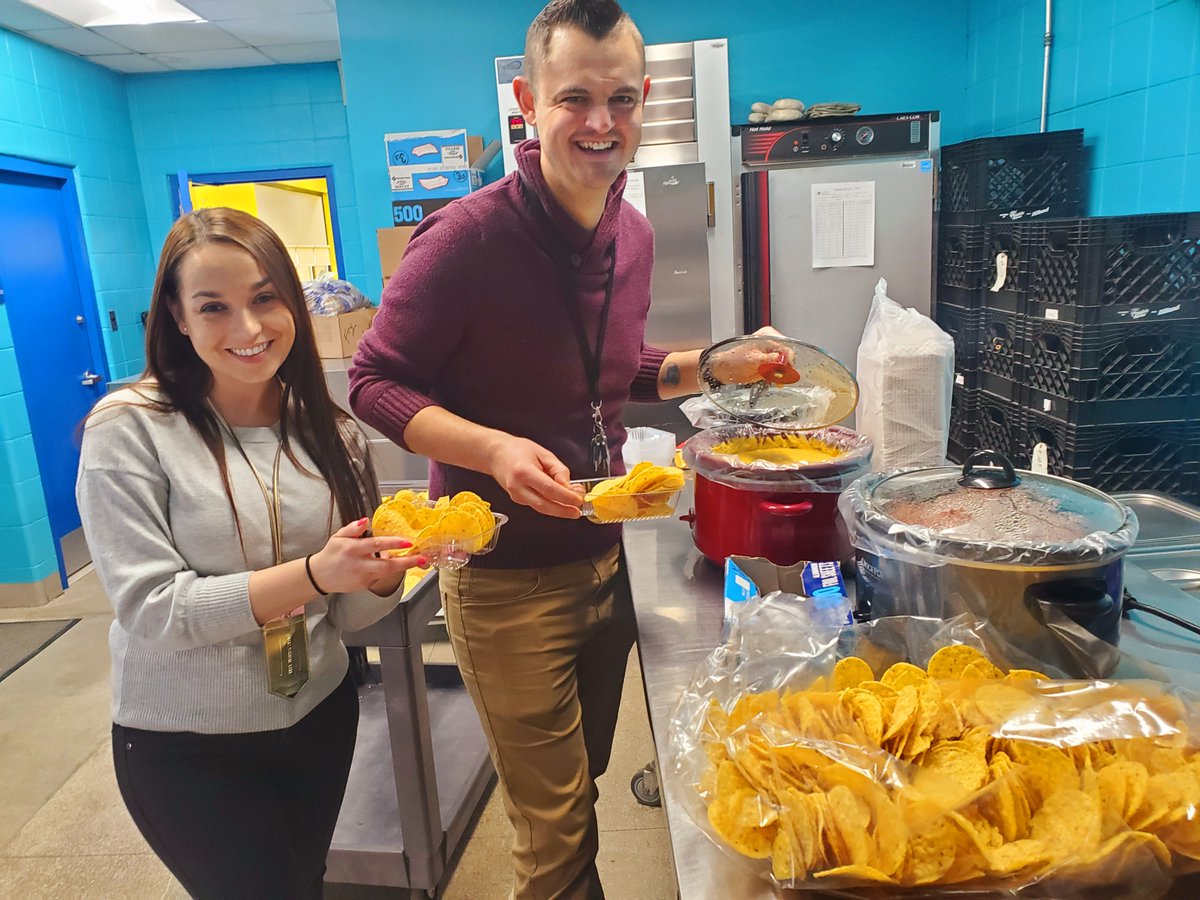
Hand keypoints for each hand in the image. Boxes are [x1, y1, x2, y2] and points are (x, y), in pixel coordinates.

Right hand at [308, 518, 425, 595]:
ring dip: (404, 567)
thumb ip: (353, 528)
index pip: (376, 545)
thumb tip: (366, 519)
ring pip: (387, 573)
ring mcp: (363, 577)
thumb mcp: (338, 537)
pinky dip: (390, 570)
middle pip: (386, 565)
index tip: (408, 542)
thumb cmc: (331, 553)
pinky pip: (381, 576)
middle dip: (407, 562)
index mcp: (352, 549)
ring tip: (419, 560)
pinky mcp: (365, 585)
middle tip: (423, 558)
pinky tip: (398, 563)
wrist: (320, 577)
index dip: (393, 544)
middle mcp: (359, 564)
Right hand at [488, 435, 583, 518]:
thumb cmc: (517, 450)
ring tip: (572, 506)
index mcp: (524, 471)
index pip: (549, 489)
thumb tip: (570, 487)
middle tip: (578, 511)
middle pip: (544, 505)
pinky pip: (537, 505)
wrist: (495, 454)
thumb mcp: (543, 453)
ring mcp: (516, 495)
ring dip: (558, 510)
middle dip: (564, 510)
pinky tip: (559, 501)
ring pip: (541, 508)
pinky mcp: (517, 499)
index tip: (578, 499)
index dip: (566, 497)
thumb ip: (558, 470)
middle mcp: (517, 486)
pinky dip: (550, 505)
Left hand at [708, 328, 795, 384]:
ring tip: (771, 379)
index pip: (788, 349)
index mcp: (768, 336)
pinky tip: (769, 379)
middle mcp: (771, 342)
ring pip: (784, 365)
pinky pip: (778, 370)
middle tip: (777, 377)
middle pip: (788, 357)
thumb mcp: (754, 360)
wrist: (723, 369)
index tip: (784, 372)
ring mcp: (770, 352)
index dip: (787, 362)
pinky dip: (776, 376)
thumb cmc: (733, 361)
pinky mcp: (768, 362)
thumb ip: (771, 360)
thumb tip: (784, 361)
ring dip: (780, 374)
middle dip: (783, 369)